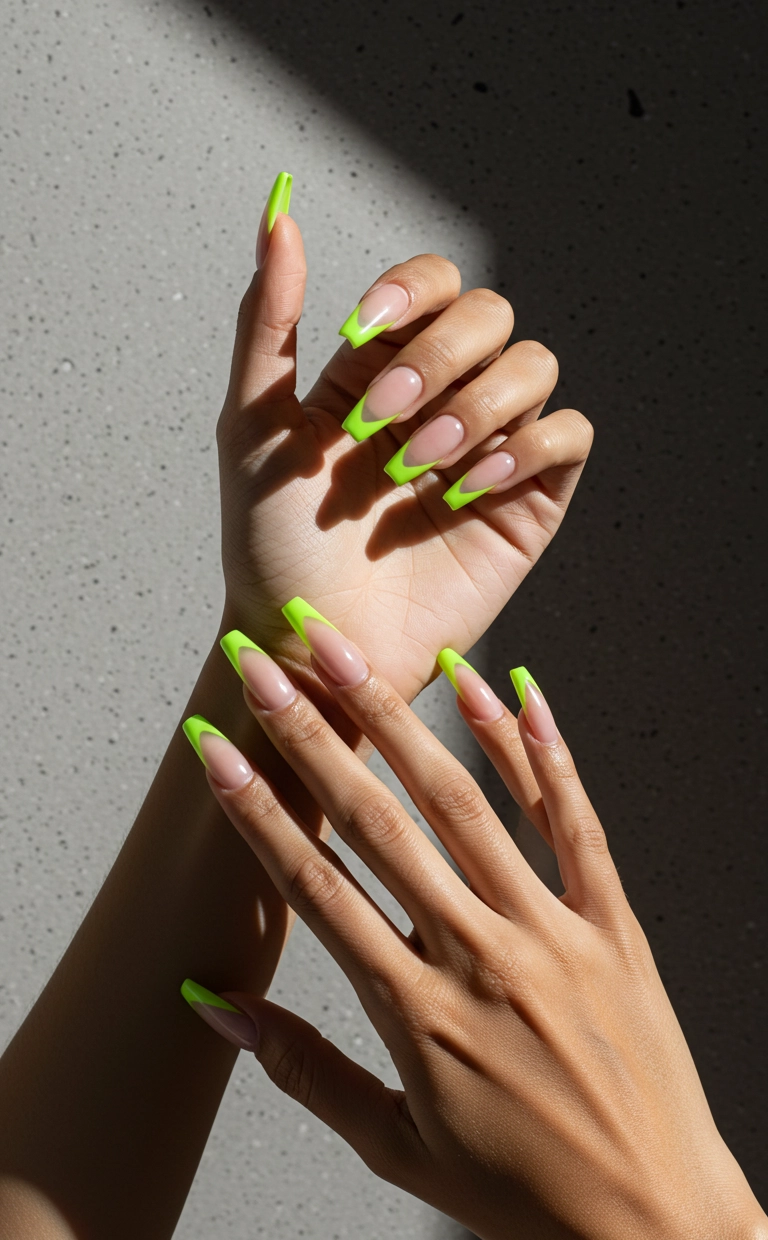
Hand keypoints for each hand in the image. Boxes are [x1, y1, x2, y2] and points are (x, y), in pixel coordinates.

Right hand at [184, 610, 765, 1239]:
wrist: (656, 1228)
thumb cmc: (520, 1196)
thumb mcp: (395, 1147)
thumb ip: (303, 1069)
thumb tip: (216, 1006)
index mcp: (420, 1015)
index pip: (317, 891)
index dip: (258, 813)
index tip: (215, 752)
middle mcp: (484, 958)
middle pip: (380, 824)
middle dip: (312, 736)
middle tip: (263, 665)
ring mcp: (554, 933)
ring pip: (467, 803)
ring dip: (403, 718)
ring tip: (352, 654)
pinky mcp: (615, 925)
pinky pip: (575, 822)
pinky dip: (540, 750)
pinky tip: (509, 687)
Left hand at [217, 175, 592, 702]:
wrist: (315, 640)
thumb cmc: (274, 544)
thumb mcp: (254, 425)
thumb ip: (269, 319)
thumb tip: (277, 213)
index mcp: (384, 366)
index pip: (434, 281)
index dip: (412, 290)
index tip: (359, 332)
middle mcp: (445, 395)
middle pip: (489, 315)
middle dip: (436, 361)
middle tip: (382, 425)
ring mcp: (492, 445)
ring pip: (535, 365)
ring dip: (476, 407)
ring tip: (421, 468)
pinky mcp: (530, 498)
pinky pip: (569, 435)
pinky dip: (527, 445)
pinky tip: (469, 486)